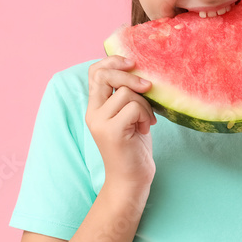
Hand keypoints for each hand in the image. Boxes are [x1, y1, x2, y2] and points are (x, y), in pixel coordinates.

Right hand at [86, 56, 157, 190]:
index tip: (133, 63)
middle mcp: (93, 113)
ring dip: (144, 104)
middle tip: (148, 87)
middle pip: (106, 76)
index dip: (113, 61)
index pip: (95, 72)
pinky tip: (146, 128)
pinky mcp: (111, 131)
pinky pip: (133, 107)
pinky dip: (145, 115)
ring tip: (146, 121)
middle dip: (131, 77)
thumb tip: (141, 71)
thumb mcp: (130, 116)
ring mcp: (100, 122)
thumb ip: (128, 96)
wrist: (131, 179)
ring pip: (127, 93)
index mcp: (96, 107)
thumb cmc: (134, 147)